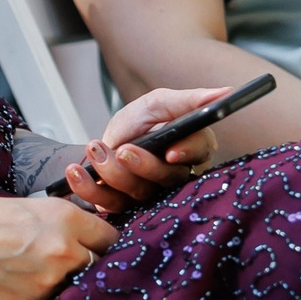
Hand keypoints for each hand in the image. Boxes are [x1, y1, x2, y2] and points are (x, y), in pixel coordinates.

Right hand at [0, 190, 116, 299]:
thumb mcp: (26, 207)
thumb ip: (61, 224)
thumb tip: (85, 239)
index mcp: (65, 218)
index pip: (110, 239)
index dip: (102, 244)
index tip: (96, 247)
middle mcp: (63, 250)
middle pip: (99, 266)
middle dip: (88, 265)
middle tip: (68, 262)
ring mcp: (47, 282)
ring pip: (74, 286)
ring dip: (64, 283)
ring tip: (36, 272)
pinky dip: (40, 295)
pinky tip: (18, 283)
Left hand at [60, 85, 235, 215]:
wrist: (102, 142)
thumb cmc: (138, 123)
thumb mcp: (158, 103)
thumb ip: (188, 100)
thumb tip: (225, 92)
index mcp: (191, 149)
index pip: (199, 153)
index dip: (186, 153)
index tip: (171, 152)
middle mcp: (174, 176)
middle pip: (167, 178)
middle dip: (144, 165)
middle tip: (124, 149)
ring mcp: (149, 194)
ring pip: (138, 192)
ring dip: (113, 172)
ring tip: (94, 150)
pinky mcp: (124, 207)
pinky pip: (109, 204)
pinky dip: (88, 188)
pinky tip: (75, 172)